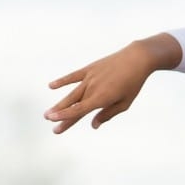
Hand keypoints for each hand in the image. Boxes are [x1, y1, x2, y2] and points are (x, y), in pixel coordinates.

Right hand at [44, 34, 181, 133]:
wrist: (136, 59)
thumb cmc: (133, 83)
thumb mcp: (124, 103)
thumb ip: (108, 114)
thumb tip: (94, 125)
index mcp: (102, 98)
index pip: (79, 111)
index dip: (65, 118)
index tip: (54, 125)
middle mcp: (92, 88)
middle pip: (73, 105)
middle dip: (60, 115)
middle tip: (48, 123)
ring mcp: (89, 78)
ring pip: (71, 93)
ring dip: (60, 104)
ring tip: (48, 113)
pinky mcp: (89, 69)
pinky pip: (73, 76)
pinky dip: (62, 81)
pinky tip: (51, 86)